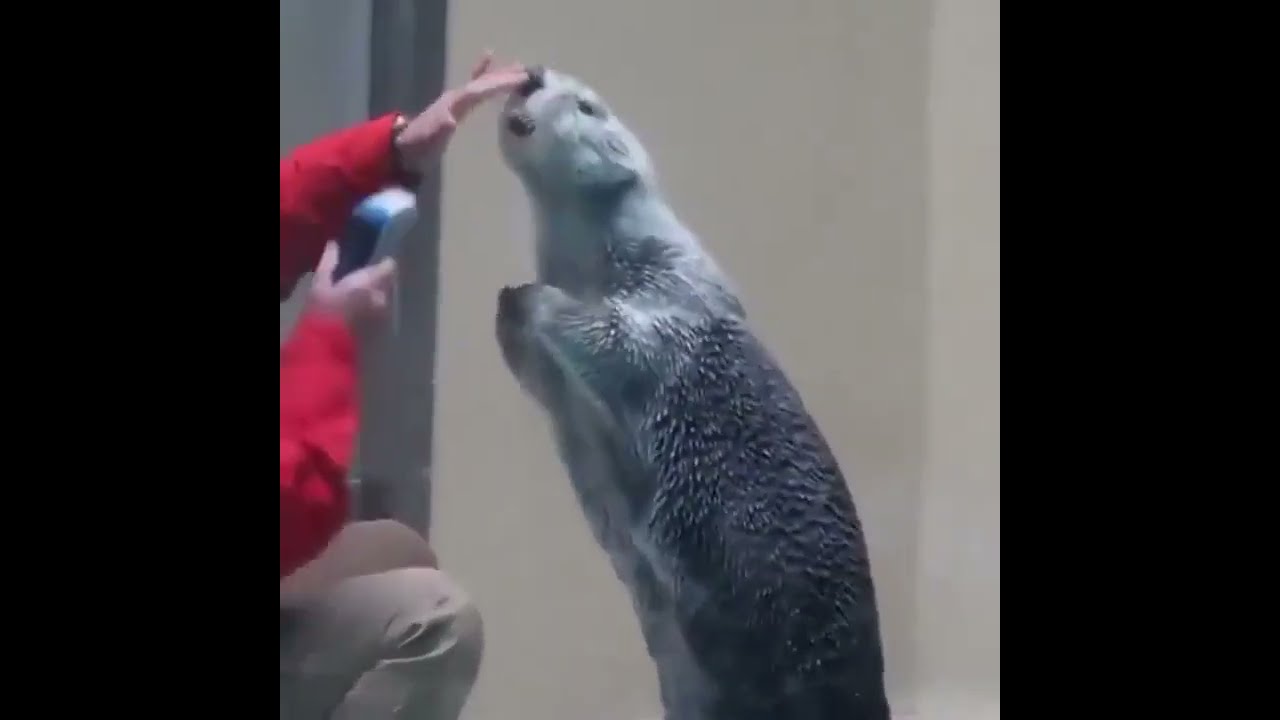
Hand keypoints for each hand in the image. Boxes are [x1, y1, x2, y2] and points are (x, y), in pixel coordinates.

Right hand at [308, 240, 397, 327]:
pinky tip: (361, 317)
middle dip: (378, 283)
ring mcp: (384, 315)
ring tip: (360, 302)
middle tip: (363, 285)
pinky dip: (374, 313)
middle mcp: (382, 296)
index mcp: (369, 282)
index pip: (388, 267)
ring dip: (376, 299)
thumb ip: (330, 262)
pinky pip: (380, 315)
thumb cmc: (322, 310)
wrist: (327, 345)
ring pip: (384, 300)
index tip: (381, 262)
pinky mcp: (381, 329)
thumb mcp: (320, 283)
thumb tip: (334, 244)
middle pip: (386, 284)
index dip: (386, 264)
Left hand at [393, 50, 527, 170]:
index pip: (479, 90)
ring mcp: (456, 98)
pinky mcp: (457, 103)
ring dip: (499, 73)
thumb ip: (439, 130)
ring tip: (519, 67)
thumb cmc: (420, 147)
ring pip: (481, 81)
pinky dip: (482, 71)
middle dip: (504, 77)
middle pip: (483, 82)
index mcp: (453, 104)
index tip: (520, 81)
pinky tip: (489, 59)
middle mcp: (456, 96)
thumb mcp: (429, 141)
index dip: (498, 85)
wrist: (405, 149)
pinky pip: (474, 84)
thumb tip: (450, 121)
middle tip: (527, 74)